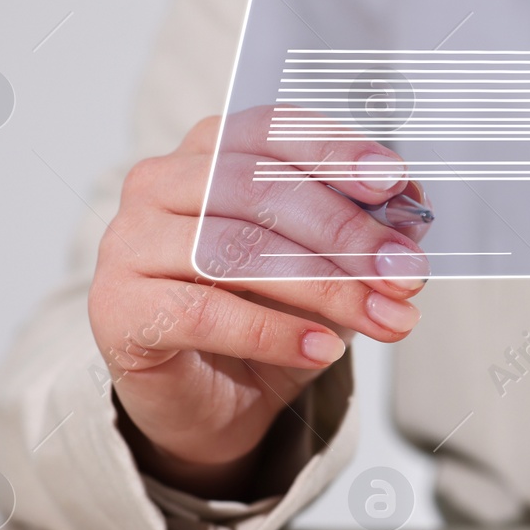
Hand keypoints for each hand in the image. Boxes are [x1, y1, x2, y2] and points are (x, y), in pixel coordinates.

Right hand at [87, 111, 429, 498]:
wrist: (210, 398)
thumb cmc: (266, 314)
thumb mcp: (327, 265)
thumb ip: (361, 232)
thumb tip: (412, 212)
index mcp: (208, 151)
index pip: (271, 131)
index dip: (334, 151)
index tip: (394, 182)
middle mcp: (159, 183)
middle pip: (258, 190)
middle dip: (346, 234)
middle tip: (406, 273)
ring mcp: (129, 243)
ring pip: (235, 250)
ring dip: (325, 288)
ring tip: (383, 319)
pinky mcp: (117, 308)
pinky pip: (204, 312)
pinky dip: (275, 333)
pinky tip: (324, 350)